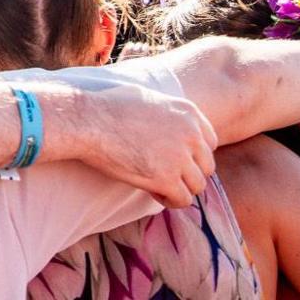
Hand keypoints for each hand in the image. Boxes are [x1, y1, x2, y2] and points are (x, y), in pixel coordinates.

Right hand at [59, 81, 217, 208]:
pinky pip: (182, 199)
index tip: (175, 159)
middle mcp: (191, 134)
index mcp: (188, 112)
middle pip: (206, 166)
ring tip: (156, 184)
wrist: (89, 120)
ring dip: (179, 188)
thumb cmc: (108, 107)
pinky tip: (151, 191)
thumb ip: (169, 114)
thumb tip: (168, 126)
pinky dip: (169, 200)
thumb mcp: (149, 99)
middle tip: (164, 175)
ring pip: (197, 185)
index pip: (210, 142)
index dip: (193, 155)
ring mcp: (180, 157)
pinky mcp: (167, 178)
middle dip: (188, 173)